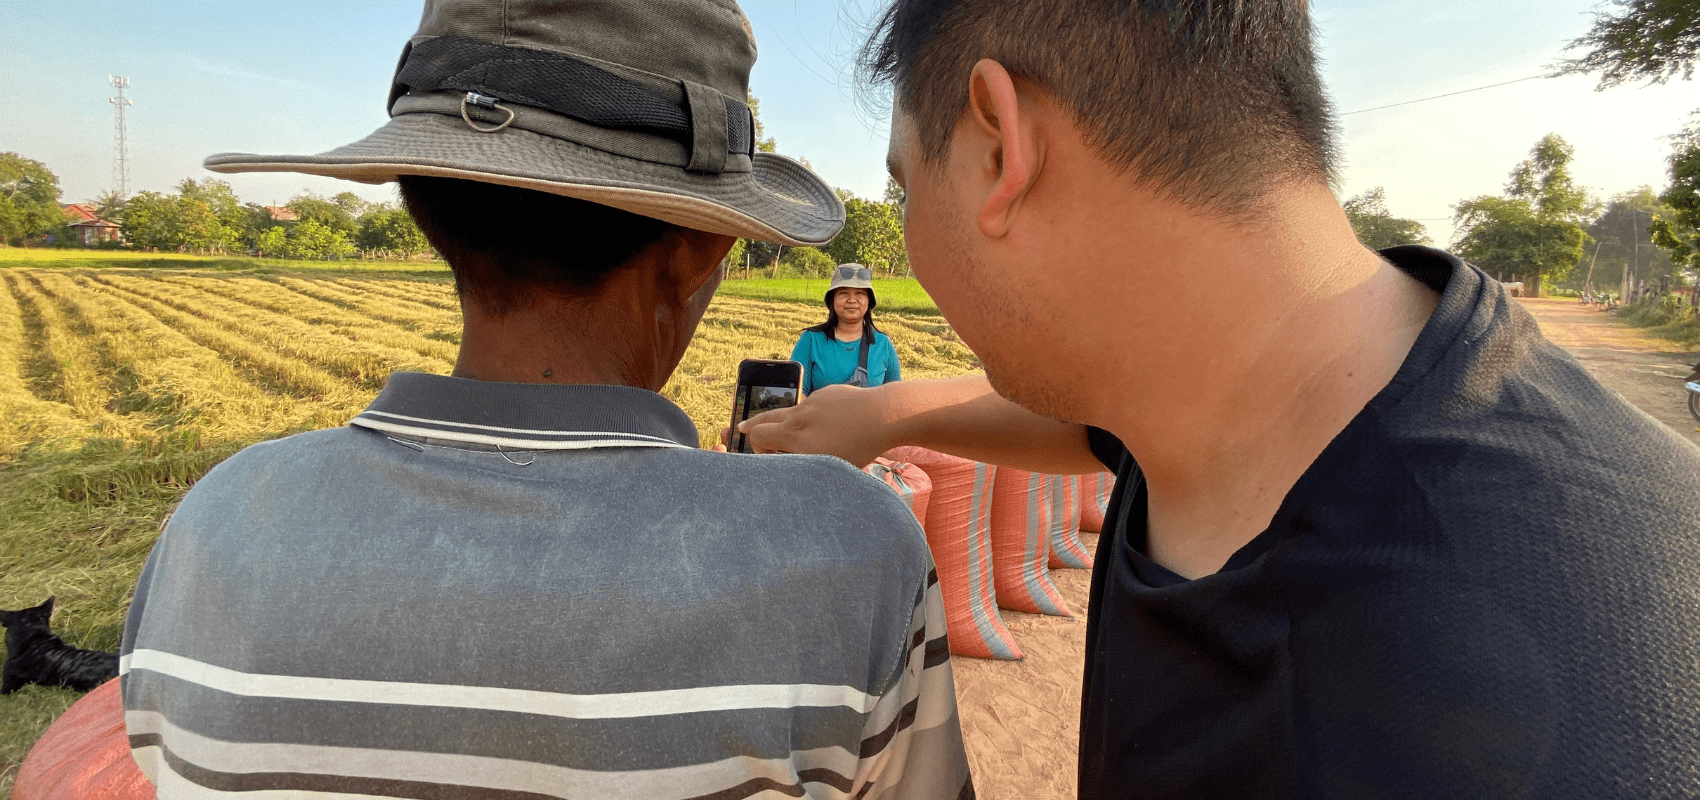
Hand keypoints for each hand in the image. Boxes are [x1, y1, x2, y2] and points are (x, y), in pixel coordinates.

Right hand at [738, 383, 893, 466]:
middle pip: (766, 418)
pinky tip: (825, 424)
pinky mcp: (827, 393)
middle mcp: (799, 417)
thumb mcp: (829, 465)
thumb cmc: (859, 446)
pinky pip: (811, 405)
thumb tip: (787, 462)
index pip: (760, 436)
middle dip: (753, 426)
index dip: (758, 446)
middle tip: (742, 429)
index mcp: (796, 436)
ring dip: (776, 419)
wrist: (883, 414)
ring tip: (770, 425)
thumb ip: (804, 463)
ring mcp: (812, 402)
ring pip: (787, 411)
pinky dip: (809, 414)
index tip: (766, 454)